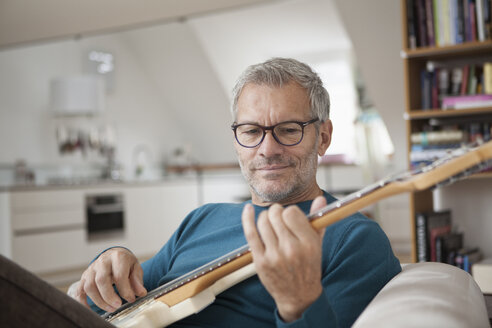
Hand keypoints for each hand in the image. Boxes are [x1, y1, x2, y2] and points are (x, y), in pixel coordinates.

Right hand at [67, 247, 146, 311]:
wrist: (114, 255)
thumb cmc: (125, 263)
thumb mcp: (135, 267)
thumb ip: (137, 280)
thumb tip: (140, 293)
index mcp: (118, 257)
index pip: (119, 275)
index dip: (125, 290)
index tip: (131, 299)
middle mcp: (103, 261)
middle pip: (101, 280)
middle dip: (109, 297)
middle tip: (118, 305)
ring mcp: (92, 269)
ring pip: (89, 286)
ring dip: (99, 301)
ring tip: (110, 308)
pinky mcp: (84, 277)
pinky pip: (79, 290)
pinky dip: (82, 302)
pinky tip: (90, 310)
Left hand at [242, 196, 326, 321]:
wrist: (299, 296)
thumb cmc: (308, 267)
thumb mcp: (317, 244)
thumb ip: (318, 220)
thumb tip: (320, 198)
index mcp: (308, 243)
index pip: (291, 212)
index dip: (289, 212)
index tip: (290, 218)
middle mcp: (291, 249)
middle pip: (275, 215)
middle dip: (276, 213)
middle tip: (278, 219)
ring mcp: (274, 255)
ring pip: (263, 222)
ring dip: (265, 217)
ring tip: (270, 223)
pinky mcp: (260, 261)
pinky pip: (250, 233)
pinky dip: (247, 219)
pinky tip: (247, 210)